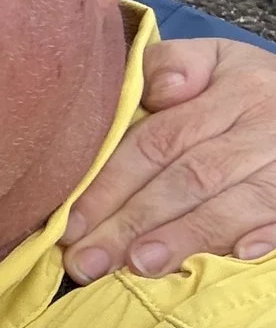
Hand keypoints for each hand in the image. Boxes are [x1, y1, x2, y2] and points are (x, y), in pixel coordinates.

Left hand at [64, 37, 275, 280]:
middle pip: (188, 178)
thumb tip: (161, 91)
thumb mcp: (211, 60)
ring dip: (186, 237)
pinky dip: (262, 235)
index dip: (111, 183)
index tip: (71, 222)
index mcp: (228, 92)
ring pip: (235, 202)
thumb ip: (172, 67)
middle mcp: (261, 127)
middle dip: (133, 222)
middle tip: (88, 261)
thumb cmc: (242, 87)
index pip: (158, 141)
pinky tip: (234, 256)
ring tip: (140, 266)